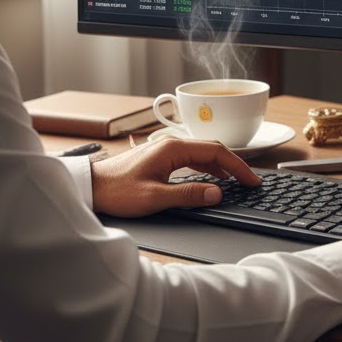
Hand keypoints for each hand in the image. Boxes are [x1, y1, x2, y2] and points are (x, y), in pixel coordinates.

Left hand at [89, 137, 260, 217]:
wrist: (89, 187)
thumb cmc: (116, 191)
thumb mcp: (154, 198)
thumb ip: (188, 195)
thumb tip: (216, 193)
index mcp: (173, 149)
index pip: (216, 152)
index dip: (238, 166)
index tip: (251, 180)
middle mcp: (172, 144)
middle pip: (213, 149)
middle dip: (234, 165)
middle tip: (249, 181)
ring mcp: (166, 149)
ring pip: (202, 153)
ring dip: (221, 166)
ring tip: (236, 181)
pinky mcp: (160, 157)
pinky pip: (191, 158)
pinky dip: (207, 166)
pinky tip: (211, 177)